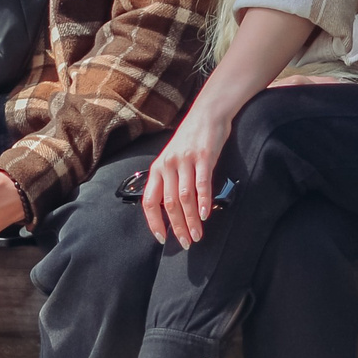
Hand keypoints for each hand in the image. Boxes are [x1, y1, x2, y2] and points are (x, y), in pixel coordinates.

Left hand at [143, 95, 236, 247]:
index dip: (154, 222)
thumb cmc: (190, 139)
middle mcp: (168, 165)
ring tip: (197, 235)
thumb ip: (169, 181)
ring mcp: (185, 161)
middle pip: (169, 204)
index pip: (149, 201)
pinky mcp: (203, 157)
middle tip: (185, 243)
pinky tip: (206, 215)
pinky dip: (204, 202)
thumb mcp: (172, 159)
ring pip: (185, 198)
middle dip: (177, 227)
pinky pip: (202, 184)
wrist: (207, 114)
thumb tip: (171, 210)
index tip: (162, 238)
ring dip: (191, 220)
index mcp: (157, 168)